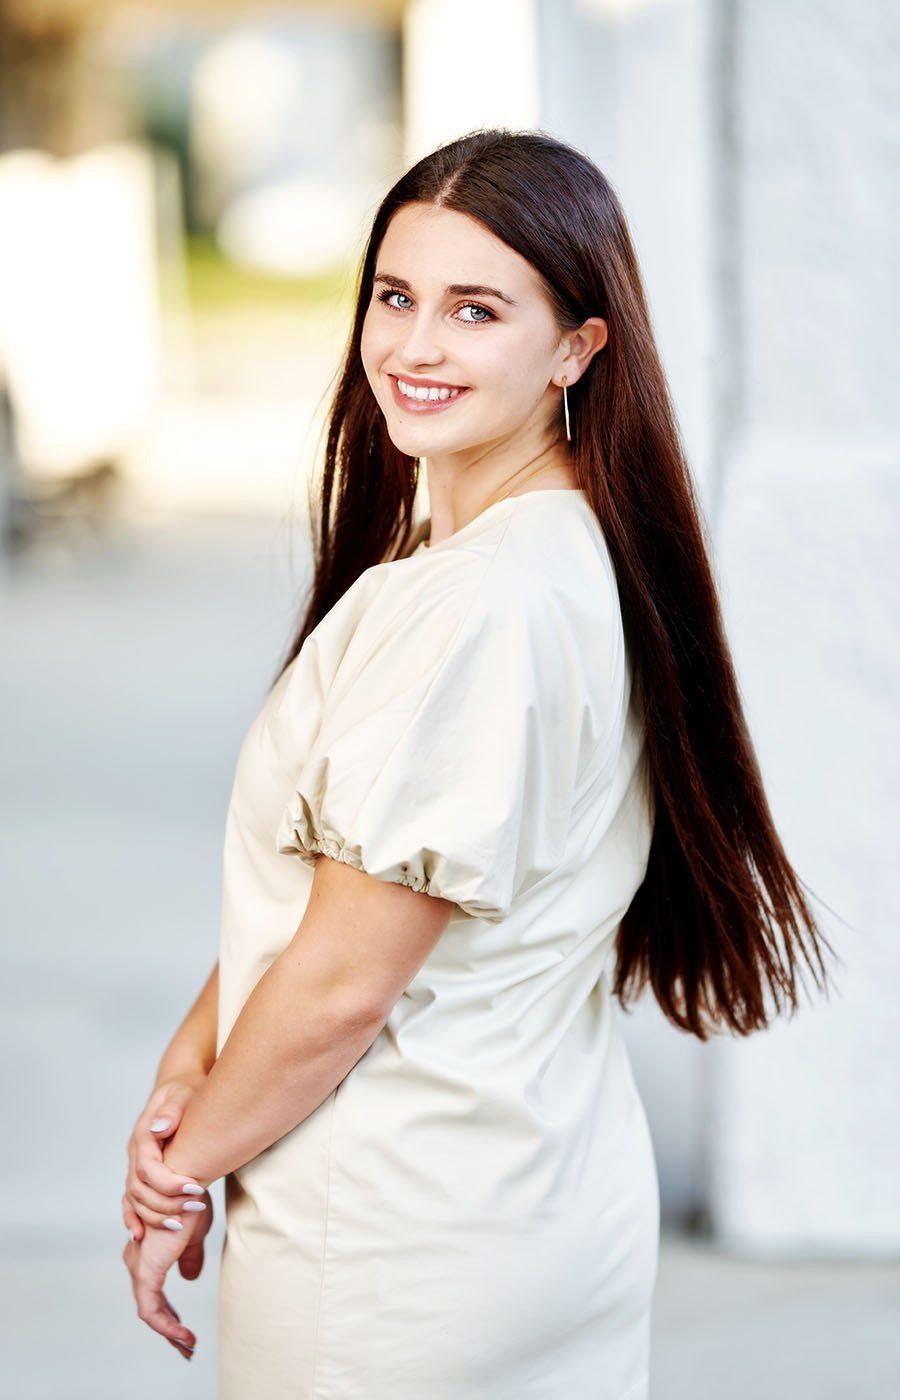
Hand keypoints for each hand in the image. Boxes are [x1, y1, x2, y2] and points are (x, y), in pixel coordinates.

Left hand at [122, 1202, 212, 1360]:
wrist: (185, 1182)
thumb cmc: (190, 1200)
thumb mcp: (194, 1233)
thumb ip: (188, 1256)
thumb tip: (189, 1278)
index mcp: (147, 1249)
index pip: (154, 1289)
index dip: (170, 1310)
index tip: (186, 1328)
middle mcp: (137, 1259)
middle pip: (150, 1303)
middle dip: (168, 1326)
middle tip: (187, 1344)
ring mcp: (138, 1266)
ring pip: (149, 1310)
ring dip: (169, 1330)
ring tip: (188, 1344)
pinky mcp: (145, 1271)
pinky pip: (150, 1310)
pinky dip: (166, 1325)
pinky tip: (182, 1334)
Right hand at [123, 1072, 207, 1241]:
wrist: (179, 1089)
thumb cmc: (186, 1090)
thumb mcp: (183, 1093)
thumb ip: (171, 1110)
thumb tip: (157, 1129)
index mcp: (143, 1134)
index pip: (148, 1168)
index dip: (170, 1183)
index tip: (196, 1189)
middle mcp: (135, 1153)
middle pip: (140, 1189)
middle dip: (166, 1204)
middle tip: (196, 1208)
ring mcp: (135, 1165)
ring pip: (135, 1200)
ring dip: (156, 1216)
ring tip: (181, 1226)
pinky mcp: (141, 1175)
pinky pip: (130, 1201)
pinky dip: (133, 1219)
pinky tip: (140, 1236)